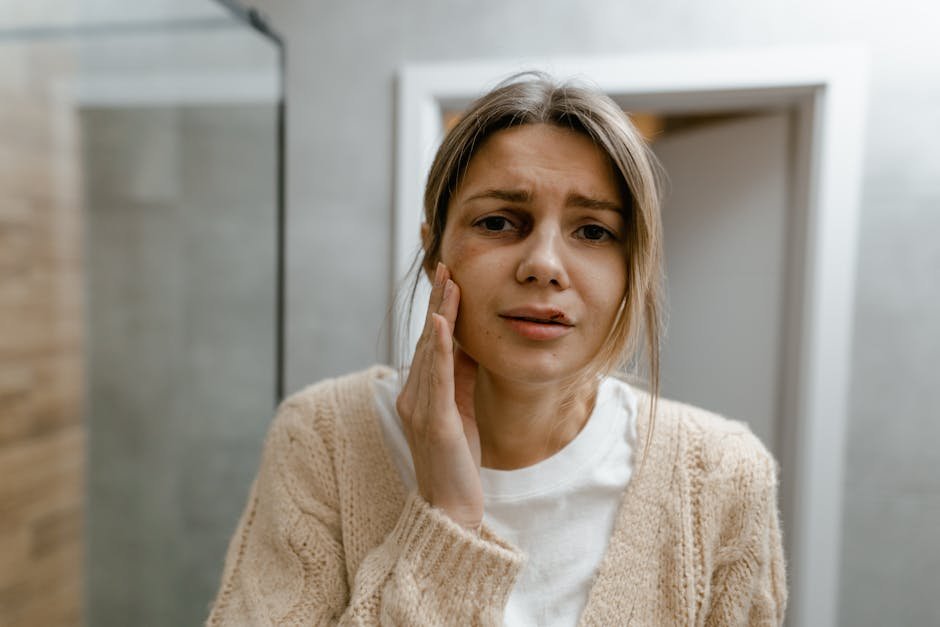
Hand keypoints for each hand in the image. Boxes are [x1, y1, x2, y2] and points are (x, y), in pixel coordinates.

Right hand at [396, 262, 481, 529]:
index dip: (440, 309)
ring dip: (440, 313)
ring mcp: (420, 407)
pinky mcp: (433, 422)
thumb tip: (469, 344)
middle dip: (438, 301)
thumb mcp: (463, 410)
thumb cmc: (457, 461)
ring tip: (448, 281)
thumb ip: (461, 378)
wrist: (450, 507)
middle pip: (427, 339)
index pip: (431, 343)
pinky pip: (435, 378)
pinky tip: (440, 322)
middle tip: (445, 264)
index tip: (449, 277)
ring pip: (430, 351)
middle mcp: (413, 395)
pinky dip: (436, 347)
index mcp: (420, 392)